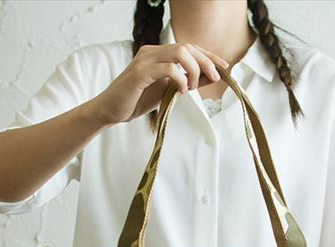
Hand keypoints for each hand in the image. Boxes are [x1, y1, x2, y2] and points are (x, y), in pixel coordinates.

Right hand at [89, 42, 228, 125]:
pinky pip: (167, 68)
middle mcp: (152, 52)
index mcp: (158, 54)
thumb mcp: (166, 91)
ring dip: (193, 69)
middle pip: (187, 47)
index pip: (189, 48)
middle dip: (206, 62)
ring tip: (192, 87)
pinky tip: (181, 90)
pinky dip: (180, 78)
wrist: (109, 110)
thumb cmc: (135, 101)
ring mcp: (145, 60)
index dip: (209, 56)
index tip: (224, 68)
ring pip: (179, 52)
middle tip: (215, 79)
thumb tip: (209, 78)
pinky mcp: (139, 73)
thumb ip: (185, 82)